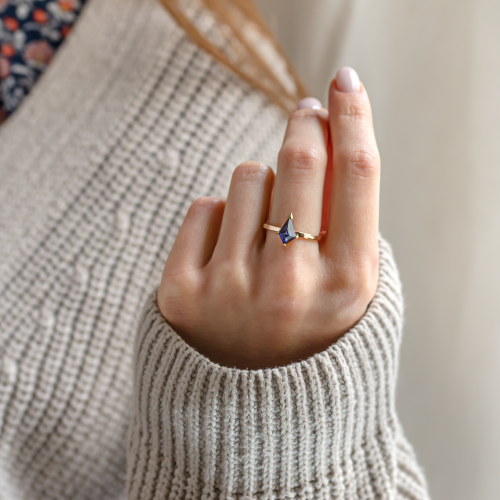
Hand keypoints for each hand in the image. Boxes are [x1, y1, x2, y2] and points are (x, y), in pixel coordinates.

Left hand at [157, 68, 379, 368]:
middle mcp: (292, 289)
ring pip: (247, 177)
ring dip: (260, 187)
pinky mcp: (181, 295)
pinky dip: (219, 218)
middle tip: (303, 115)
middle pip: (301, 161)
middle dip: (303, 125)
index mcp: (348, 288)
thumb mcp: (349, 289)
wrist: (252, 408)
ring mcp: (232, 292)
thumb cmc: (308, 336)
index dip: (353, 118)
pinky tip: (227, 255)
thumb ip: (349, 219)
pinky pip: (204, 207)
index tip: (343, 85)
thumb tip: (328, 134)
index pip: (357, 175)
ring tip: (262, 233)